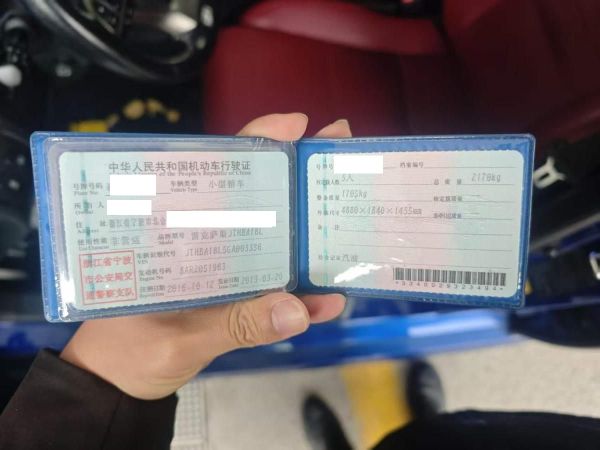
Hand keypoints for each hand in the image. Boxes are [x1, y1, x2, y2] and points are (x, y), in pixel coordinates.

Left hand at [60, 113, 351, 399]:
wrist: (120, 387)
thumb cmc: (128, 351)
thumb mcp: (178, 337)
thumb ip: (233, 323)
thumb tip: (295, 308)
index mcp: (180, 232)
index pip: (217, 174)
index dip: (257, 144)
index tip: (296, 124)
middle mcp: (208, 243)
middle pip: (257, 199)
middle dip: (300, 174)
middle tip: (341, 149)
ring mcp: (227, 273)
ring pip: (275, 243)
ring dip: (312, 231)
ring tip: (352, 219)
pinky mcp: (239, 302)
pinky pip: (277, 294)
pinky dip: (303, 298)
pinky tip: (330, 300)